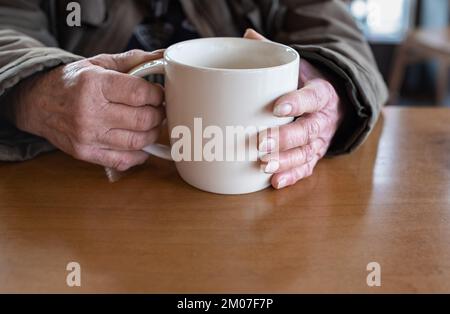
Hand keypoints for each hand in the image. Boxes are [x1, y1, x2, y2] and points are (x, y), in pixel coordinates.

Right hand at [11, 50, 164, 170]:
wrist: (37, 102)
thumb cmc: (73, 81)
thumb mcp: (99, 63)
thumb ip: (133, 60)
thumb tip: (164, 56)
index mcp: (94, 84)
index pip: (139, 93)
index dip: (157, 95)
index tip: (158, 94)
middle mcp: (89, 112)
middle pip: (143, 119)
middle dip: (158, 115)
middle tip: (158, 109)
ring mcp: (87, 136)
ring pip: (137, 142)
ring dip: (152, 134)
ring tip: (150, 124)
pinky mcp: (86, 153)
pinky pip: (124, 160)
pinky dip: (139, 154)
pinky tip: (140, 143)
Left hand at [244, 29, 344, 188]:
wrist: (335, 103)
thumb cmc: (308, 84)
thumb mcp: (299, 66)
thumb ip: (275, 54)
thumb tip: (247, 35)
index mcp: (321, 93)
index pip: (312, 97)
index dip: (296, 102)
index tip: (277, 107)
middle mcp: (323, 119)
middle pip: (307, 131)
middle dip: (284, 138)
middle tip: (261, 142)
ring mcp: (320, 140)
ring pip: (306, 153)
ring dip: (286, 161)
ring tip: (264, 165)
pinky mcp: (315, 155)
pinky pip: (306, 168)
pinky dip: (292, 176)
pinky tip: (275, 182)